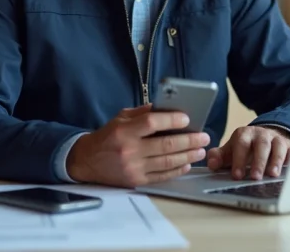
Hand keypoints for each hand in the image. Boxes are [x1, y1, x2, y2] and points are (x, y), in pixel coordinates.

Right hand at [66, 104, 209, 187]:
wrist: (86, 162)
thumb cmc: (107, 137)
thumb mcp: (120, 118)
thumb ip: (142, 113)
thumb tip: (167, 108)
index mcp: (124, 131)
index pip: (152, 123)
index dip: (172, 120)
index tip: (187, 118)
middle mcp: (129, 150)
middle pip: (165, 145)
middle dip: (189, 140)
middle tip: (204, 136)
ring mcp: (133, 168)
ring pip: (167, 162)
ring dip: (188, 156)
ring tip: (200, 150)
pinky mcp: (136, 181)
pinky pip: (162, 176)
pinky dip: (177, 170)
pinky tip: (187, 164)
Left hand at [206, 126, 289, 180]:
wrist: (266, 136)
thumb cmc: (246, 148)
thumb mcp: (231, 150)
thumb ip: (219, 157)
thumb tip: (211, 164)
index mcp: (244, 134)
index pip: (241, 144)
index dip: (239, 159)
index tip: (237, 175)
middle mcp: (261, 134)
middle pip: (261, 145)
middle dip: (259, 161)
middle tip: (255, 177)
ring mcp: (277, 139)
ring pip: (278, 147)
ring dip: (276, 161)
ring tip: (272, 175)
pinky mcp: (289, 146)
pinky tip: (288, 172)